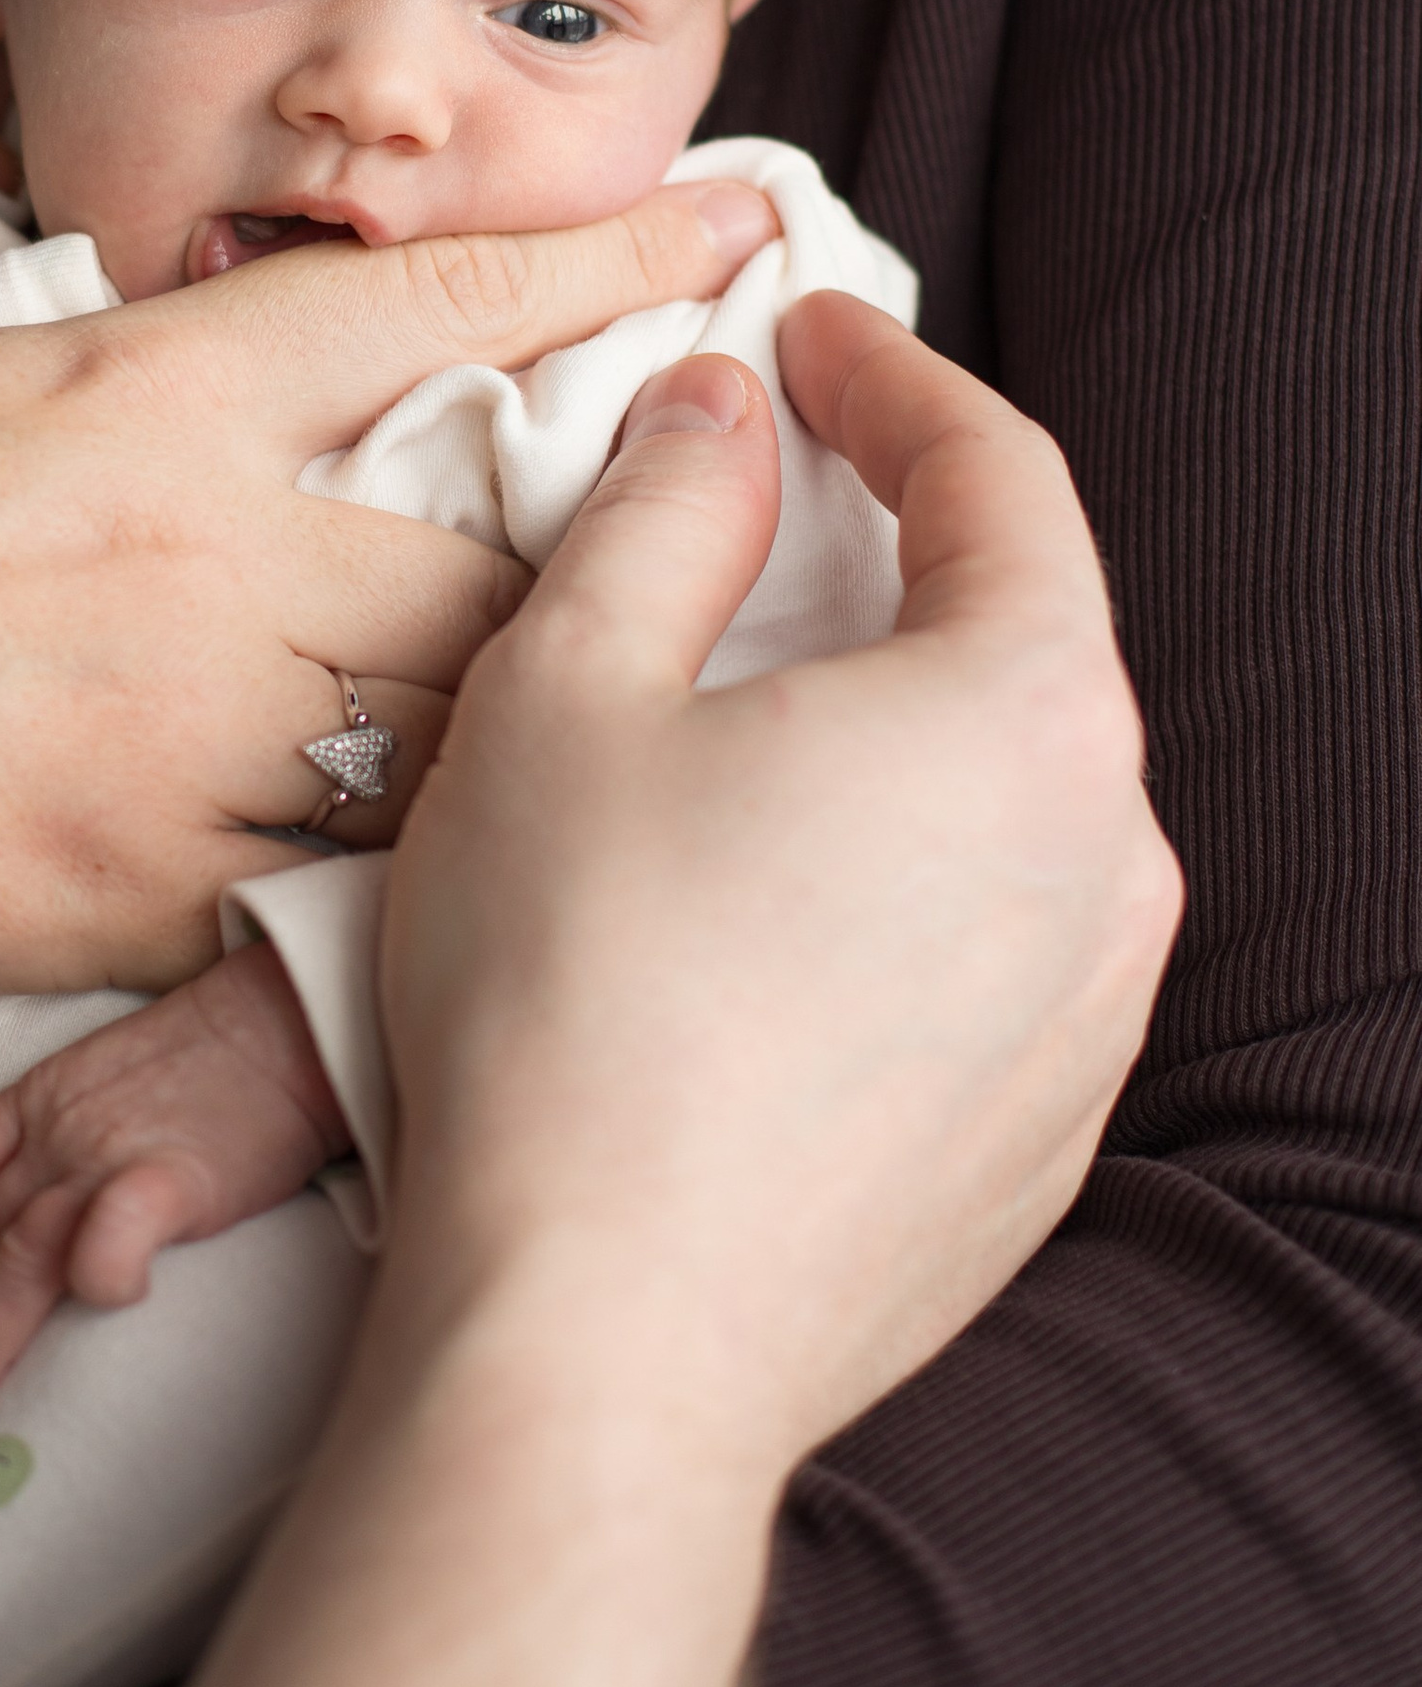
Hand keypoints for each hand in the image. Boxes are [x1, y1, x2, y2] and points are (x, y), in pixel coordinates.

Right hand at [0, 178, 778, 1098]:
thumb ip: (129, 419)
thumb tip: (237, 434)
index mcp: (148, 393)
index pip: (433, 301)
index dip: (611, 264)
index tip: (745, 230)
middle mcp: (206, 558)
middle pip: (500, 578)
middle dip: (595, 590)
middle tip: (660, 591)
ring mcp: (180, 742)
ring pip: (434, 760)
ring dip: (485, 763)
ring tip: (551, 786)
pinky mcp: (132, 902)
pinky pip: (303, 898)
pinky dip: (335, 888)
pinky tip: (359, 905)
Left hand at [0, 942, 350, 1424]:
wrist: (291, 1012)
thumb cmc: (228, 1046)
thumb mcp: (122, 1074)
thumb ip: (86, 1136)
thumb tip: (73, 1209)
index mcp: (42, 1099)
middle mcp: (57, 1133)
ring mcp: (105, 1156)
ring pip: (23, 1260)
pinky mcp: (167, 1180)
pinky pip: (108, 1245)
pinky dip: (97, 1281)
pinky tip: (103, 1308)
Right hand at [379, 297, 1184, 1479]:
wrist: (604, 1351)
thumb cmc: (573, 1003)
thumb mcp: (568, 692)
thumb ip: (669, 512)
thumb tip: (724, 415)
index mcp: (1029, 713)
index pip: (1002, 475)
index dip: (896, 377)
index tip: (810, 336)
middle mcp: (1117, 862)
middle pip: (1028, 639)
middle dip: (905, 551)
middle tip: (781, 499)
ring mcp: (1097, 1024)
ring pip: (1016, 808)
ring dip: (905, 732)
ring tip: (758, 722)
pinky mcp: (1042, 1148)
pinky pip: (996, 956)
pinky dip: (907, 887)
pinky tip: (772, 917)